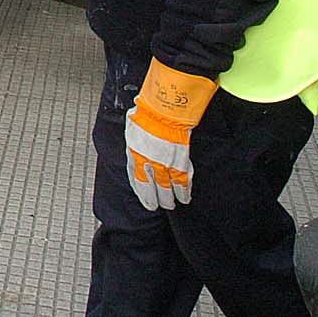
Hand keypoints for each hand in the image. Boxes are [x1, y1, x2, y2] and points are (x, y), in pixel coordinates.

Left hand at [124, 59, 217, 210]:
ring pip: (167, 189)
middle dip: (155, 199)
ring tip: (171, 205)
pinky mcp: (180, 162)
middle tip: (158, 206)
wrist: (163, 110)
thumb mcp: (132, 127)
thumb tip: (135, 141)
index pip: (136, 179)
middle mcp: (148, 163)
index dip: (141, 191)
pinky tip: (185, 197)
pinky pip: (183, 181)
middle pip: (152, 188)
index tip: (144, 199)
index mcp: (134, 154)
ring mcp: (165, 164)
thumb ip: (135, 140)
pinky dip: (184, 191)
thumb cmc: (147, 113)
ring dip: (169, 199)